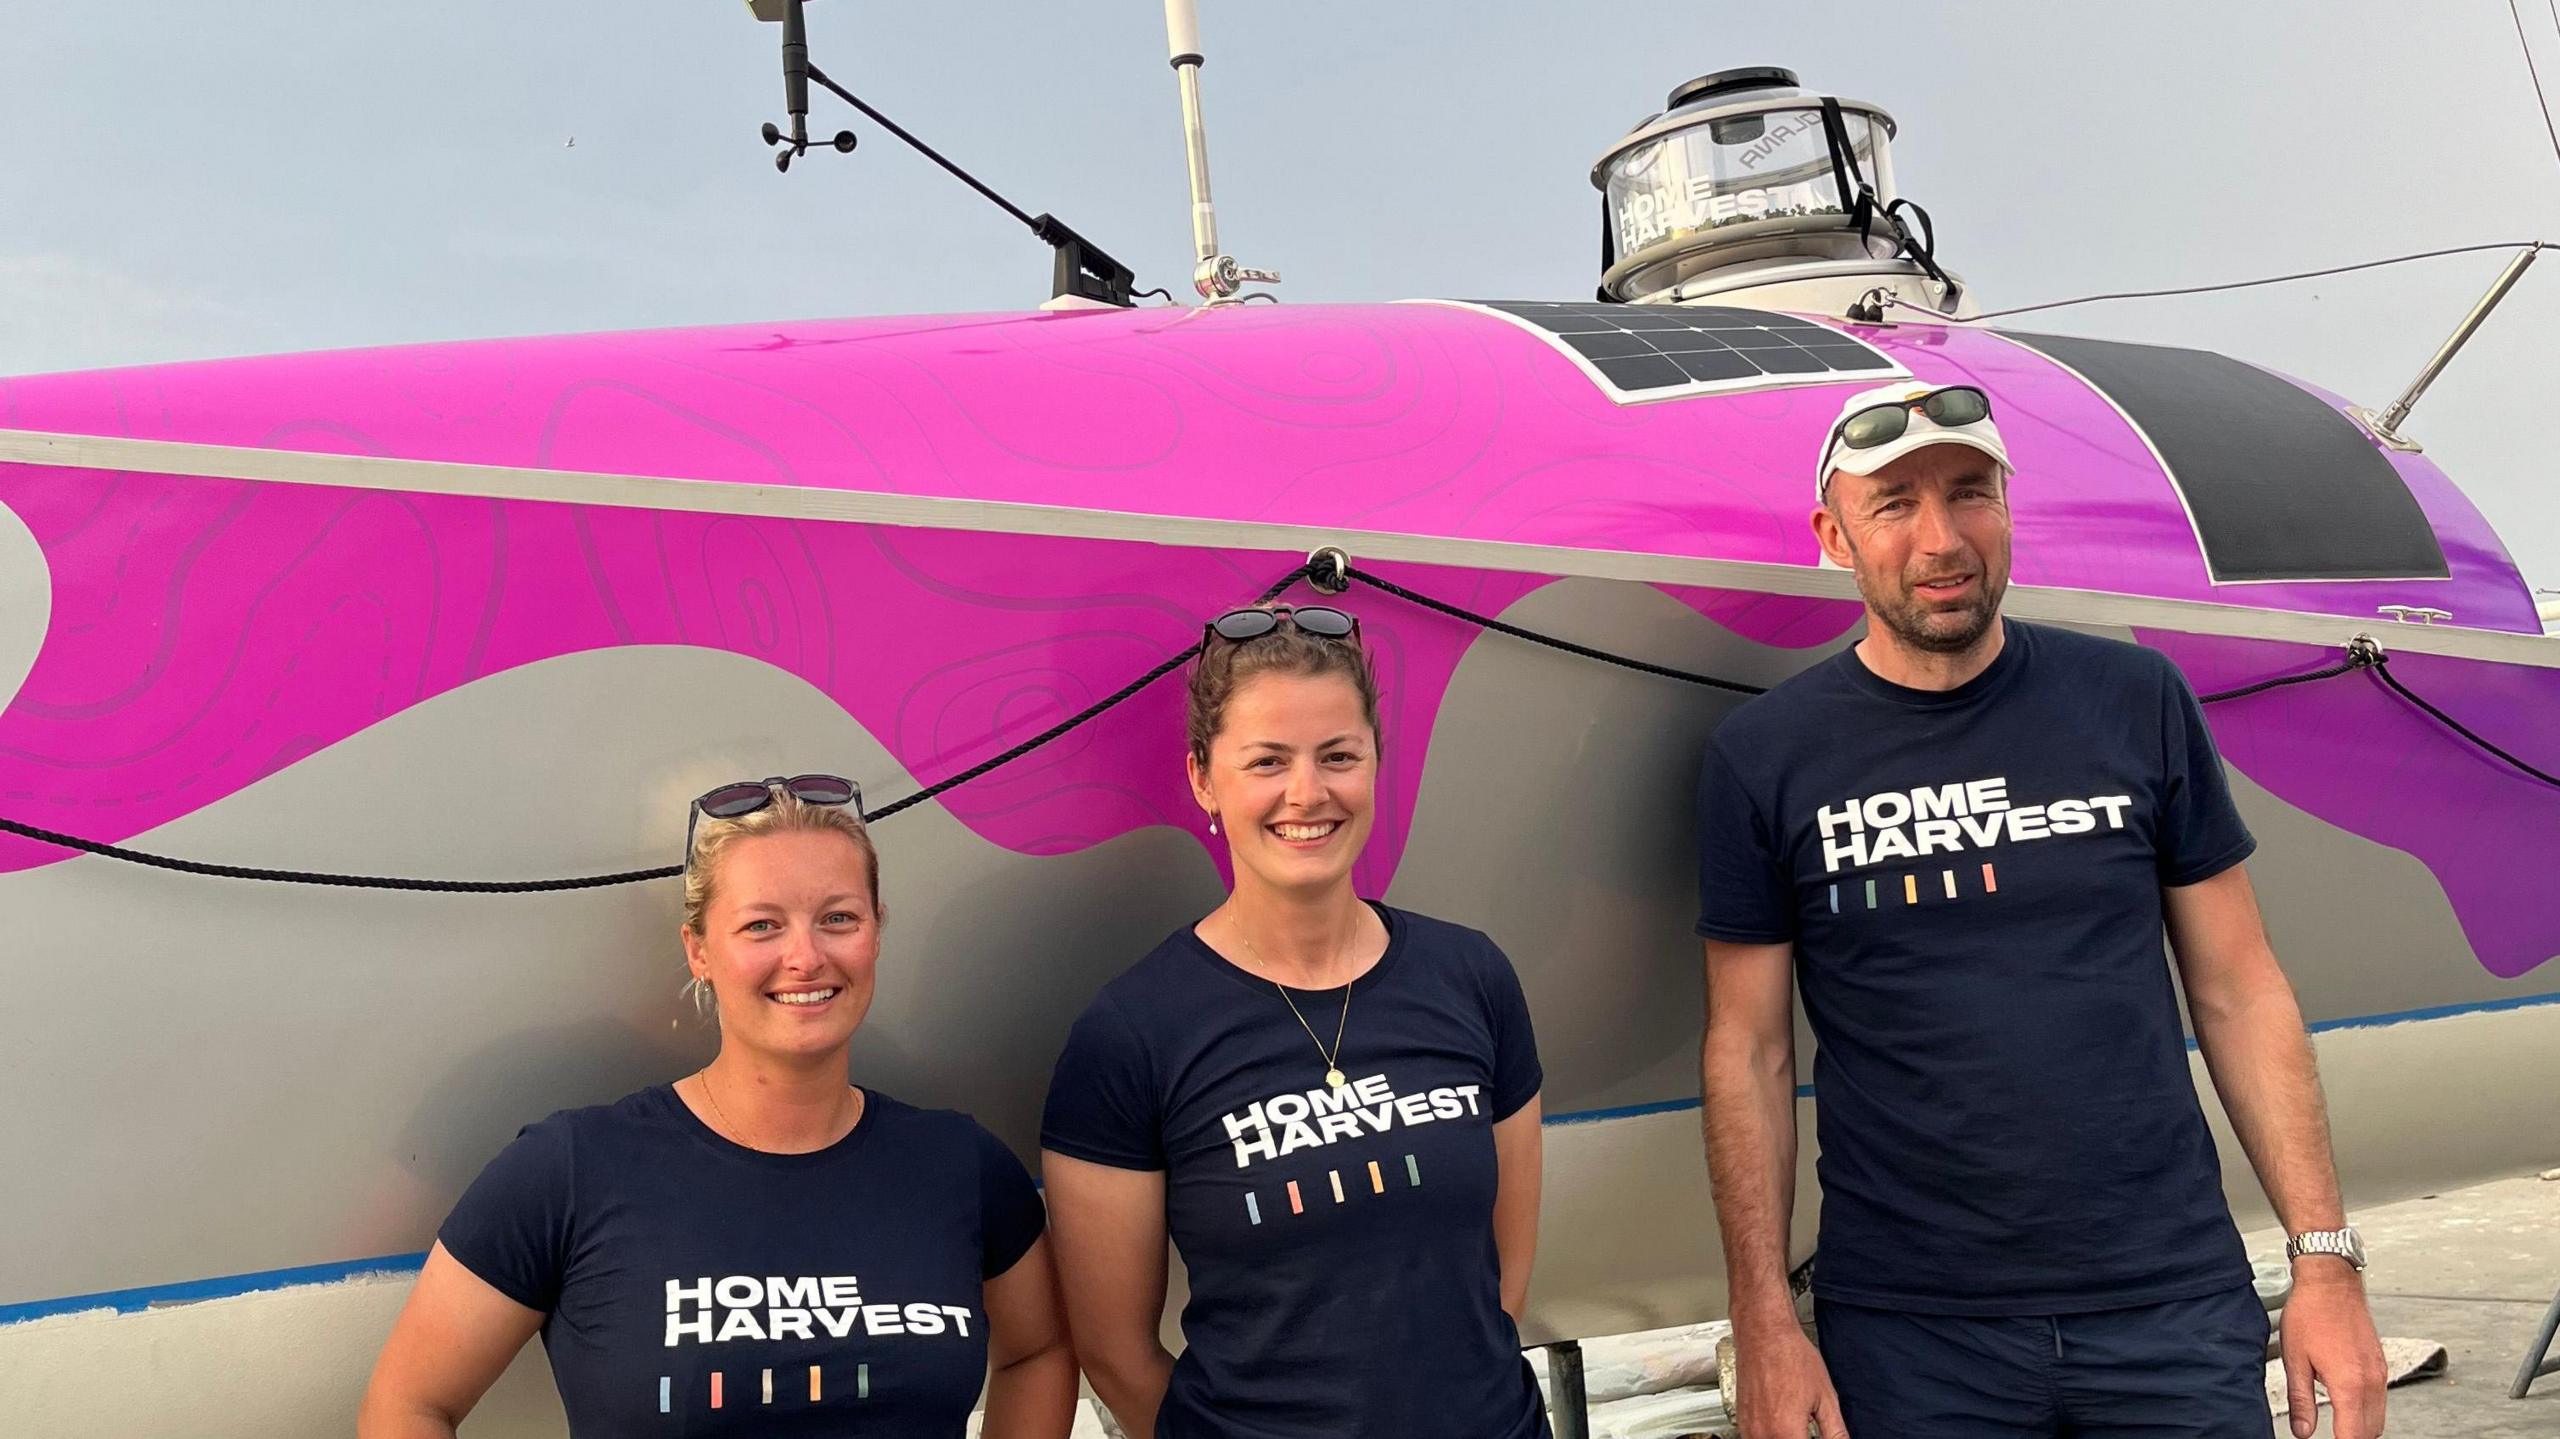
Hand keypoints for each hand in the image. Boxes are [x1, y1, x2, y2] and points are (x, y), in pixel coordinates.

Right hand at [1733, 1320, 1847, 1438]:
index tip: (1822, 1438)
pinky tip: (1782, 1429)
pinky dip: (1771, 1437)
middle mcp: (1763, 1435)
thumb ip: (1836, 1432)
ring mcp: (1748, 1429)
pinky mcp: (1741, 1421)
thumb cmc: (1790, 1356)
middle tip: (1811, 1430)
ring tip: (1799, 1429)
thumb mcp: (1826, 1397)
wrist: (1764, 1332)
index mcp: (1786, 1433)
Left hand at [2281, 1265, 2384, 1438]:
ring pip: (2378, 1417)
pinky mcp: (2381, 1364)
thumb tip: (2303, 1432)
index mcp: (2350, 1384)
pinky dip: (2367, 1410)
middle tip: (2333, 1436)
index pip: (2353, 1436)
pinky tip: (2347, 1404)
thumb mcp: (2295, 1360)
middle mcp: (2372, 1381)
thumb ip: (2300, 1401)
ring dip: (2361, 1427)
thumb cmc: (2310, 1313)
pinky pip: (2380, 1399)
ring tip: (2338, 1426)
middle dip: (2352, 1438)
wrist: (2331, 1281)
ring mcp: (2380, 1372)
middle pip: (2371, 1432)